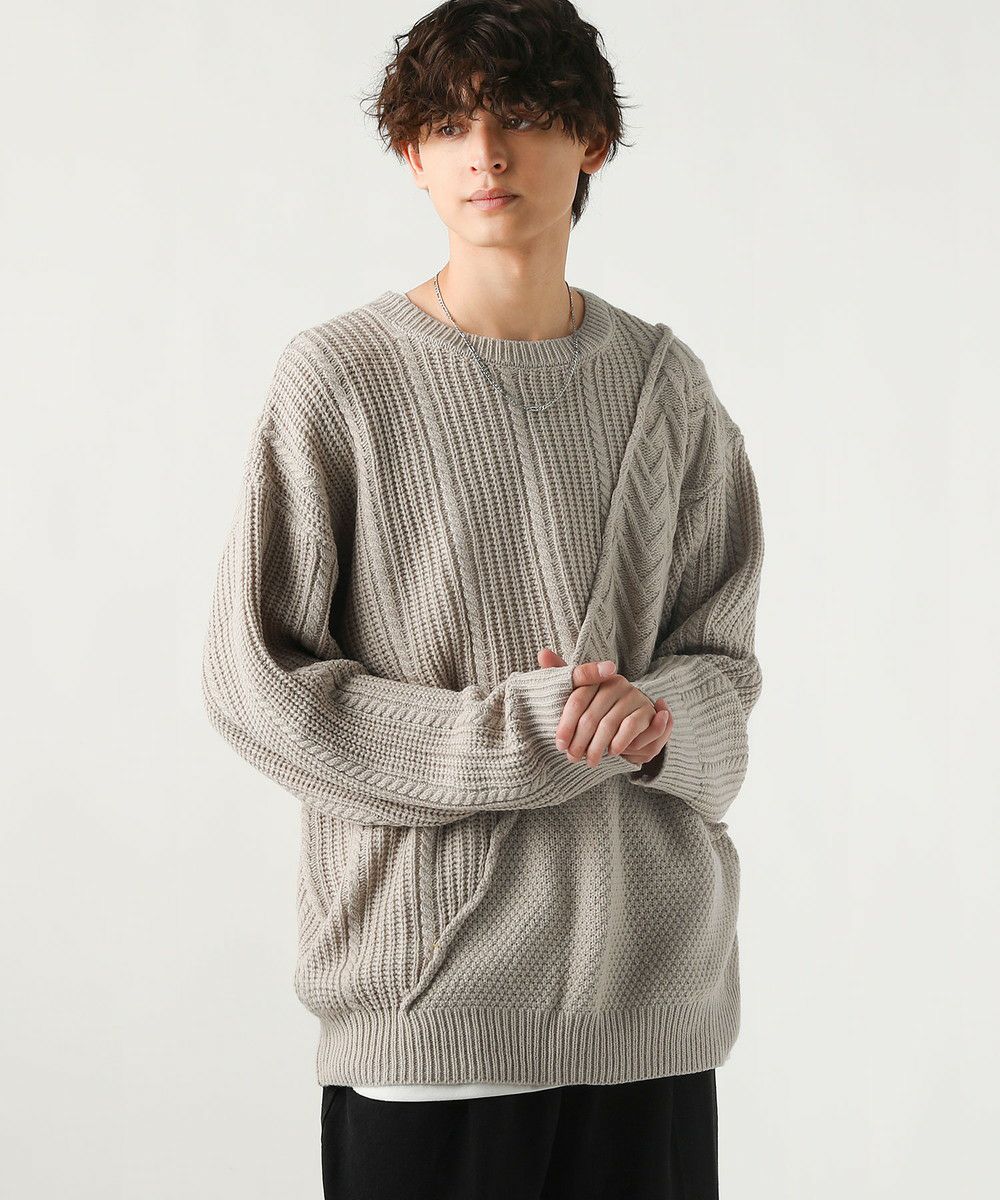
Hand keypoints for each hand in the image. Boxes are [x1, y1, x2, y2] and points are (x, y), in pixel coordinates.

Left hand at [536, 648, 672, 769]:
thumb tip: (543, 653)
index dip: (566, 724)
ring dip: (597, 747)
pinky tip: (613, 752)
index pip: (577, 699)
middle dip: (579, 741)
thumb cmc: (601, 709)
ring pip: (608, 724)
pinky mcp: (646, 710)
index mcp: (596, 678)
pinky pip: (630, 728)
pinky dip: (620, 742)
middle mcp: (615, 682)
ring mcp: (632, 695)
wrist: (635, 721)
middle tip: (572, 757)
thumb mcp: (581, 697)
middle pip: (590, 716)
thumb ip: (563, 678)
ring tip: (590, 760)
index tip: (559, 743)